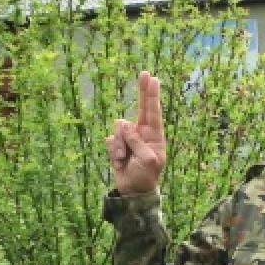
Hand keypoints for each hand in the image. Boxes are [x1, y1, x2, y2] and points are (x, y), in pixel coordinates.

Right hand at [107, 71, 165, 193]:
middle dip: (142, 91)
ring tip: (124, 159)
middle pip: (141, 108)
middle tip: (144, 73)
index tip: (153, 78)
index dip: (152, 95)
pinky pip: (110, 140)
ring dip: (120, 144)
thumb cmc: (146, 176)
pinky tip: (120, 162)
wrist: (133, 191)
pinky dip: (113, 151)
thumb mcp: (147, 159)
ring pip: (119, 128)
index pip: (153, 111)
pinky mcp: (116, 145)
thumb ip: (137, 141)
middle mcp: (142, 133)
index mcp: (154, 136)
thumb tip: (124, 124)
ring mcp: (128, 138)